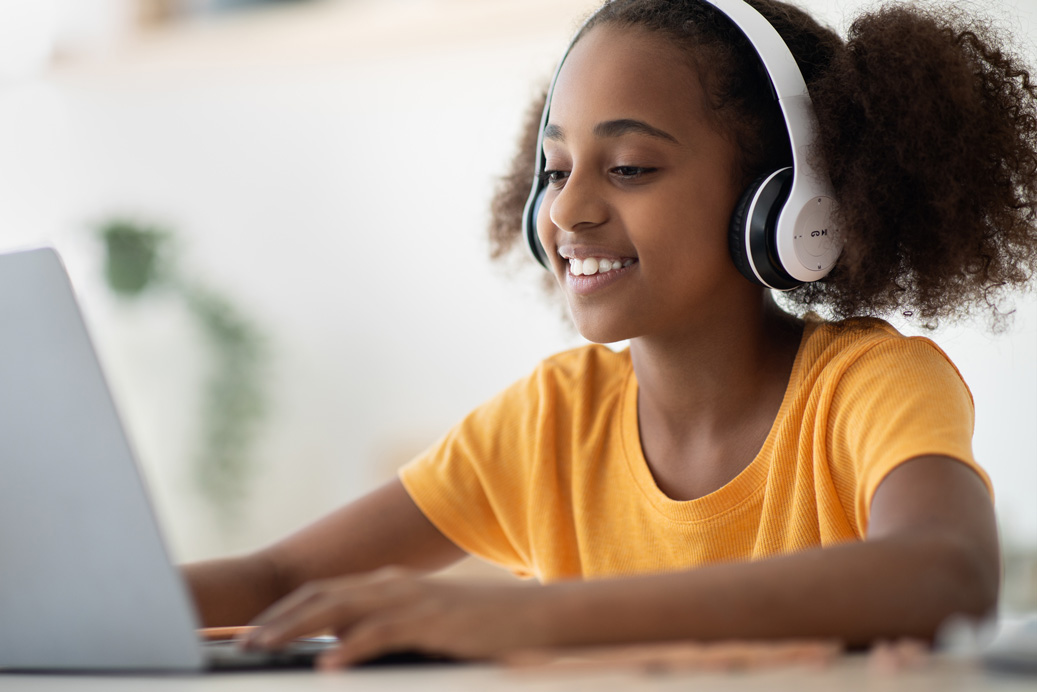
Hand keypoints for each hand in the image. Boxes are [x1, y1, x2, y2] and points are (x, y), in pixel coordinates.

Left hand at [242, 567, 547, 667]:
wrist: (539, 617)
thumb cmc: (484, 627)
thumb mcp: (428, 626)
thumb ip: (388, 631)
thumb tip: (343, 650)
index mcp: (392, 585)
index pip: (326, 592)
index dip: (287, 611)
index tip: (254, 631)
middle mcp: (396, 585)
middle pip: (324, 596)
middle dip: (279, 619)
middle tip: (244, 642)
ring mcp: (415, 601)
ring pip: (342, 610)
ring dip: (299, 629)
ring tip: (266, 649)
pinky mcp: (434, 622)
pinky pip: (383, 633)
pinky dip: (351, 649)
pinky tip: (328, 666)